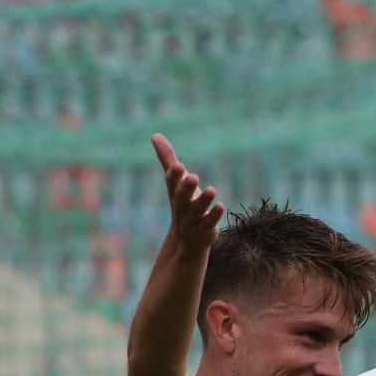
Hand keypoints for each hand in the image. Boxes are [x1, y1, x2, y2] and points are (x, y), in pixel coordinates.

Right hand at [153, 133, 224, 249]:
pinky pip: (208, 223)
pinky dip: (213, 216)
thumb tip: (154, 135)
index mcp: (175, 192)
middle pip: (182, 197)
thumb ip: (167, 159)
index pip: (172, 183)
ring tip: (212, 190)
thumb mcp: (174, 182)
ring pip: (197, 210)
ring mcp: (192, 219)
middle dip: (186, 188)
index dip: (175, 176)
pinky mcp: (204, 230)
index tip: (178, 167)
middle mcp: (181, 206)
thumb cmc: (182, 203)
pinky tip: (220, 206)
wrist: (186, 240)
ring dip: (203, 200)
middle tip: (193, 177)